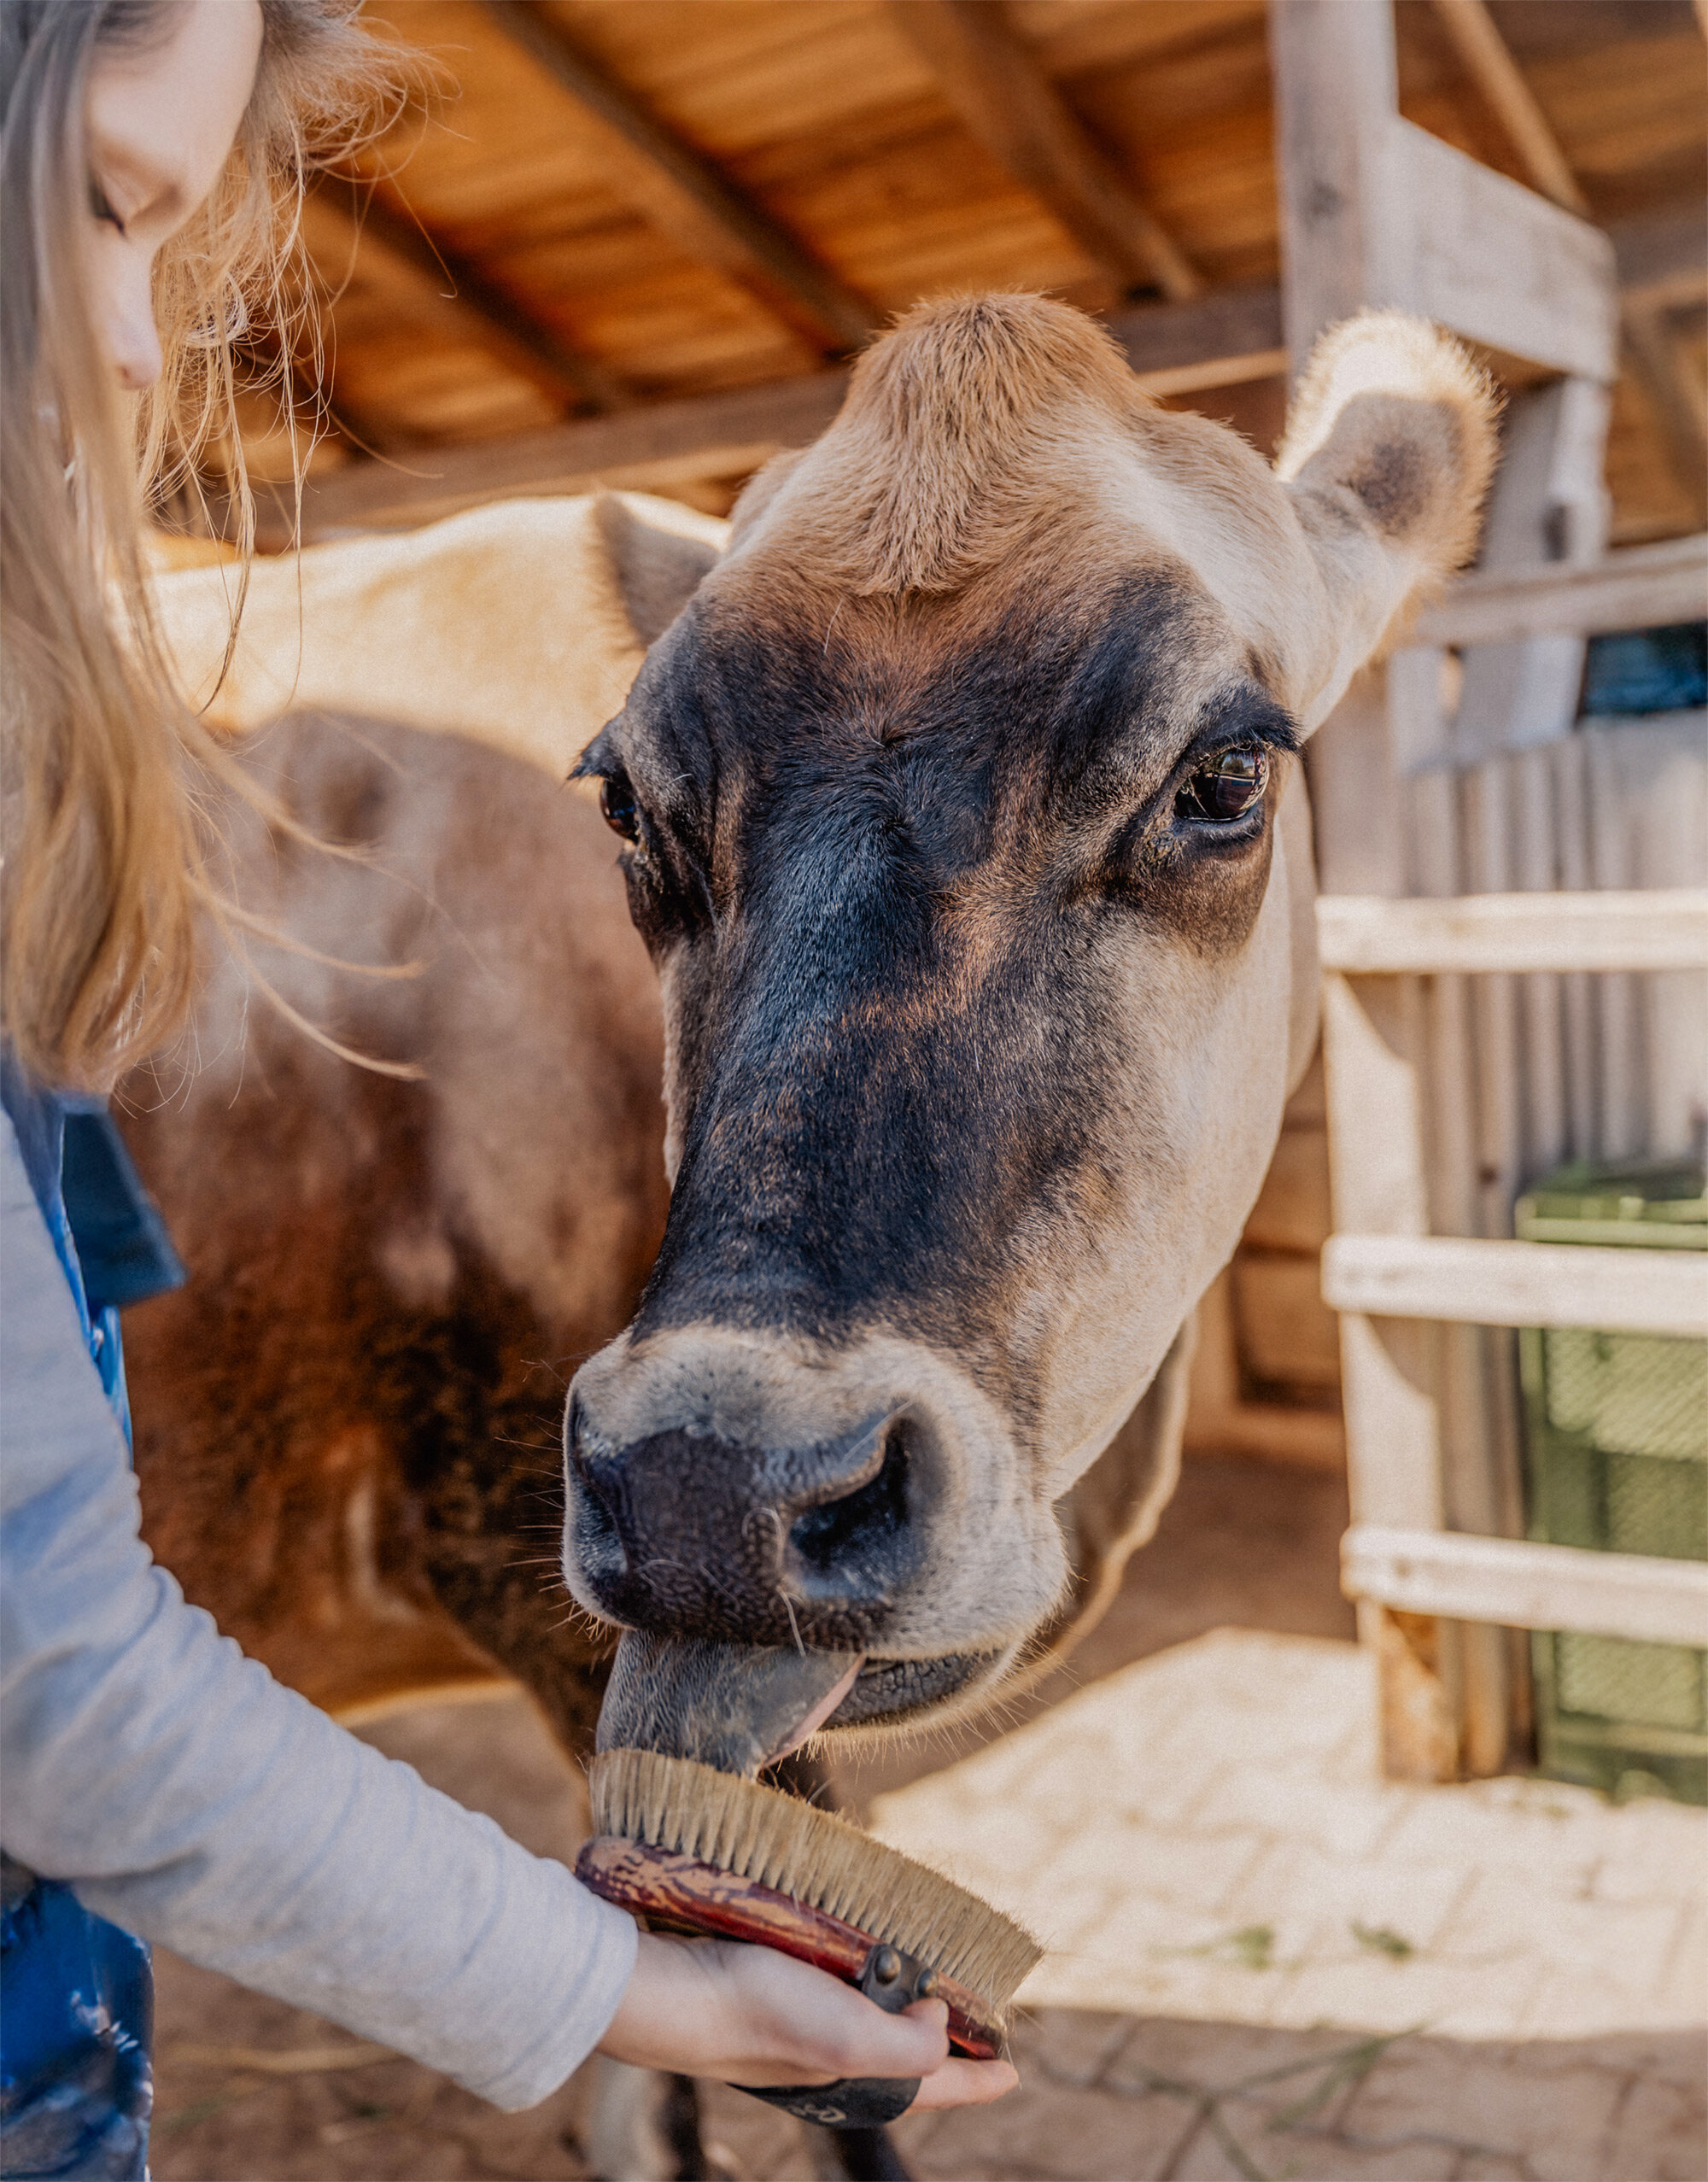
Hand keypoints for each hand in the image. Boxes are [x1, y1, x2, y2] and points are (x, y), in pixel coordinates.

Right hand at [597, 1931, 1018, 2111]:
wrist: (669, 1989)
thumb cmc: (754, 2015)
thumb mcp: (844, 2037)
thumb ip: (904, 2044)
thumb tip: (943, 2027)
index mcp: (856, 2074)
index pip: (935, 2083)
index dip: (978, 2079)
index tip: (1014, 2071)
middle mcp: (832, 2055)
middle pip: (901, 2053)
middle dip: (937, 2038)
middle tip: (969, 2012)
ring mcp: (799, 2024)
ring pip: (866, 2018)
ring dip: (895, 1997)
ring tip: (920, 1969)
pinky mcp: (771, 1989)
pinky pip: (828, 1984)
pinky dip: (851, 1968)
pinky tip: (848, 1944)